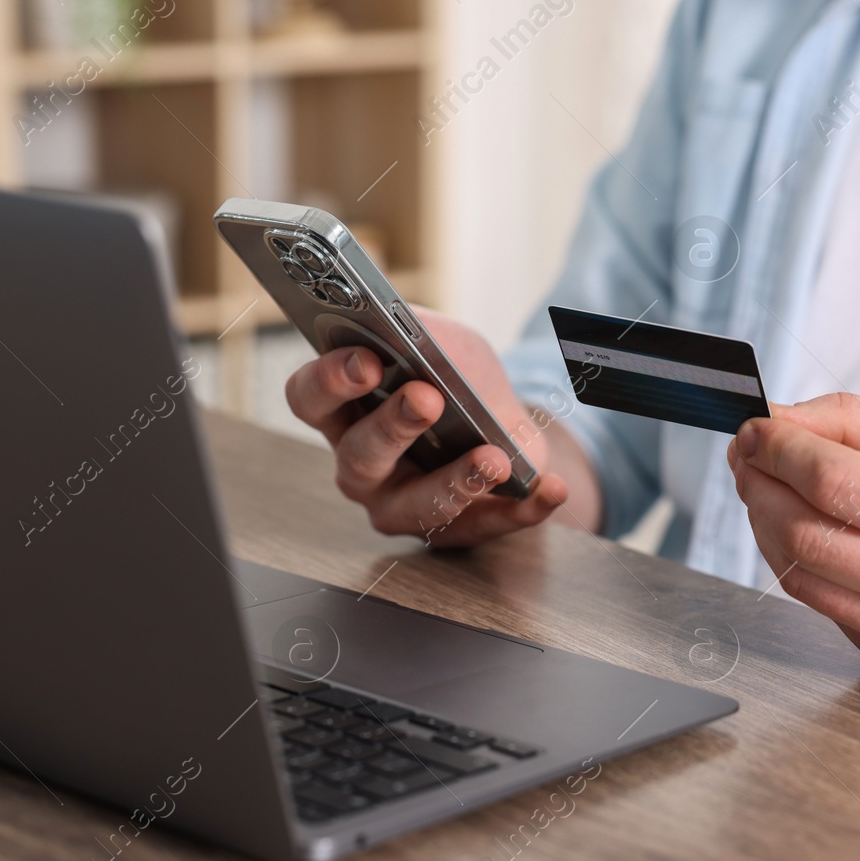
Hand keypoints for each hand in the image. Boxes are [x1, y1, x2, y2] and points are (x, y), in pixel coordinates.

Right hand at [285, 308, 569, 546]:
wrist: (499, 418)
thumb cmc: (453, 377)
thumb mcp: (438, 341)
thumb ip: (419, 334)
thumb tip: (413, 330)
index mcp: (342, 411)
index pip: (309, 398)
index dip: (331, 380)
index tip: (368, 361)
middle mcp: (361, 466)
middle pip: (359, 456)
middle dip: (393, 427)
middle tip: (427, 398)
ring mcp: (403, 506)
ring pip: (418, 506)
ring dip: (457, 481)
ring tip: (492, 459)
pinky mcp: (455, 530)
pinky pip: (489, 525)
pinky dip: (523, 508)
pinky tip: (550, 489)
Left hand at [726, 393, 859, 669]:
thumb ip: (857, 422)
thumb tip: (777, 421)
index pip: (836, 483)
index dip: (779, 450)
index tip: (754, 428)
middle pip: (805, 532)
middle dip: (759, 484)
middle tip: (750, 454)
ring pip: (798, 574)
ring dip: (764, 521)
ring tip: (767, 484)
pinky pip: (816, 602)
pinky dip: (794, 558)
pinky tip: (804, 527)